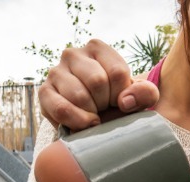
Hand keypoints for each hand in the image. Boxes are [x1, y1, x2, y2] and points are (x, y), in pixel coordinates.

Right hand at [38, 39, 159, 131]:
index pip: (117, 72)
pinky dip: (77, 121)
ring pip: (80, 96)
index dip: (122, 94)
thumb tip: (124, 101)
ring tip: (93, 115)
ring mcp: (56, 72)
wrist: (93, 119)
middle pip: (98, 82)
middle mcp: (73, 54)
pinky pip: (61, 109)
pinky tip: (84, 125)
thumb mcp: (138, 97)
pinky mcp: (44, 92)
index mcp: (97, 48)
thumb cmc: (116, 103)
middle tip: (104, 109)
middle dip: (105, 104)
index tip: (119, 101)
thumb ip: (145, 93)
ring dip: (91, 114)